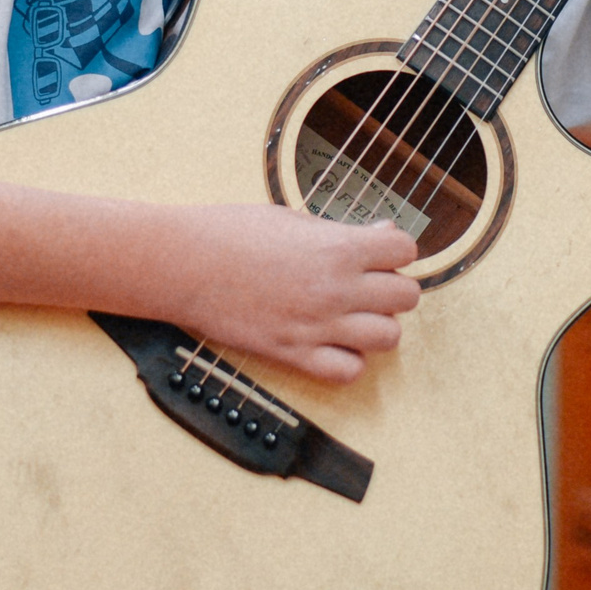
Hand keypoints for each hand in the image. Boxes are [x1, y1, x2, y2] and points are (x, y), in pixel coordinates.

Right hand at [162, 203, 421, 383]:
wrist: (183, 264)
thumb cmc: (231, 233)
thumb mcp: (293, 218)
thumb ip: (342, 232)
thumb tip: (383, 235)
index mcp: (337, 247)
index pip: (405, 250)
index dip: (395, 251)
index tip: (379, 253)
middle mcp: (335, 289)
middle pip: (406, 297)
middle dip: (392, 288)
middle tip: (368, 284)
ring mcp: (317, 325)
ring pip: (389, 337)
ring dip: (377, 326)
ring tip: (353, 315)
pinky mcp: (293, 354)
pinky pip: (349, 371)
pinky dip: (348, 360)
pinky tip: (332, 343)